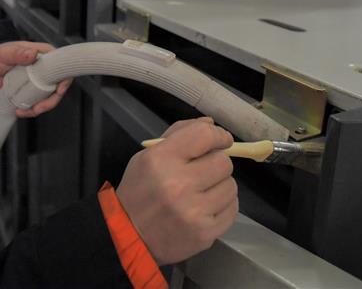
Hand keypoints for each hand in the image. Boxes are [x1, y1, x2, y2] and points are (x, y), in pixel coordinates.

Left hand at [0, 41, 71, 117]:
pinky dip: (32, 109)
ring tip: (24, 111)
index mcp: (46, 55)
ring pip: (49, 97)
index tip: (59, 90)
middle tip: (38, 108)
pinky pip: (39, 102)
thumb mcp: (7, 52)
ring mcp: (41, 81)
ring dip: (40, 108)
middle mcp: (47, 68)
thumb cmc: (0, 55)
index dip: (65, 80)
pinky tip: (21, 110)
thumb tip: (32, 54)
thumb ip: (19, 53)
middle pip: (58, 86)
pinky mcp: (34, 91)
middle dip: (50, 101)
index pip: (63, 67)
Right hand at [116, 117, 237, 264]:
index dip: (218, 135)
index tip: (221, 140)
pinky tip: (207, 206)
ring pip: (231, 186)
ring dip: (220, 185)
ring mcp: (193, 211)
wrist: (128, 236)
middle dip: (217, 163)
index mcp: (161, 160)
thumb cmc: (139, 191)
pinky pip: (232, 208)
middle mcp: (178, 185)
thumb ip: (178, 135)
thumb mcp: (147, 157)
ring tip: (203, 191)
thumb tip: (210, 124)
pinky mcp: (205, 233)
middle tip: (205, 170)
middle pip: (223, 162)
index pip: (204, 136)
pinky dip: (223, 205)